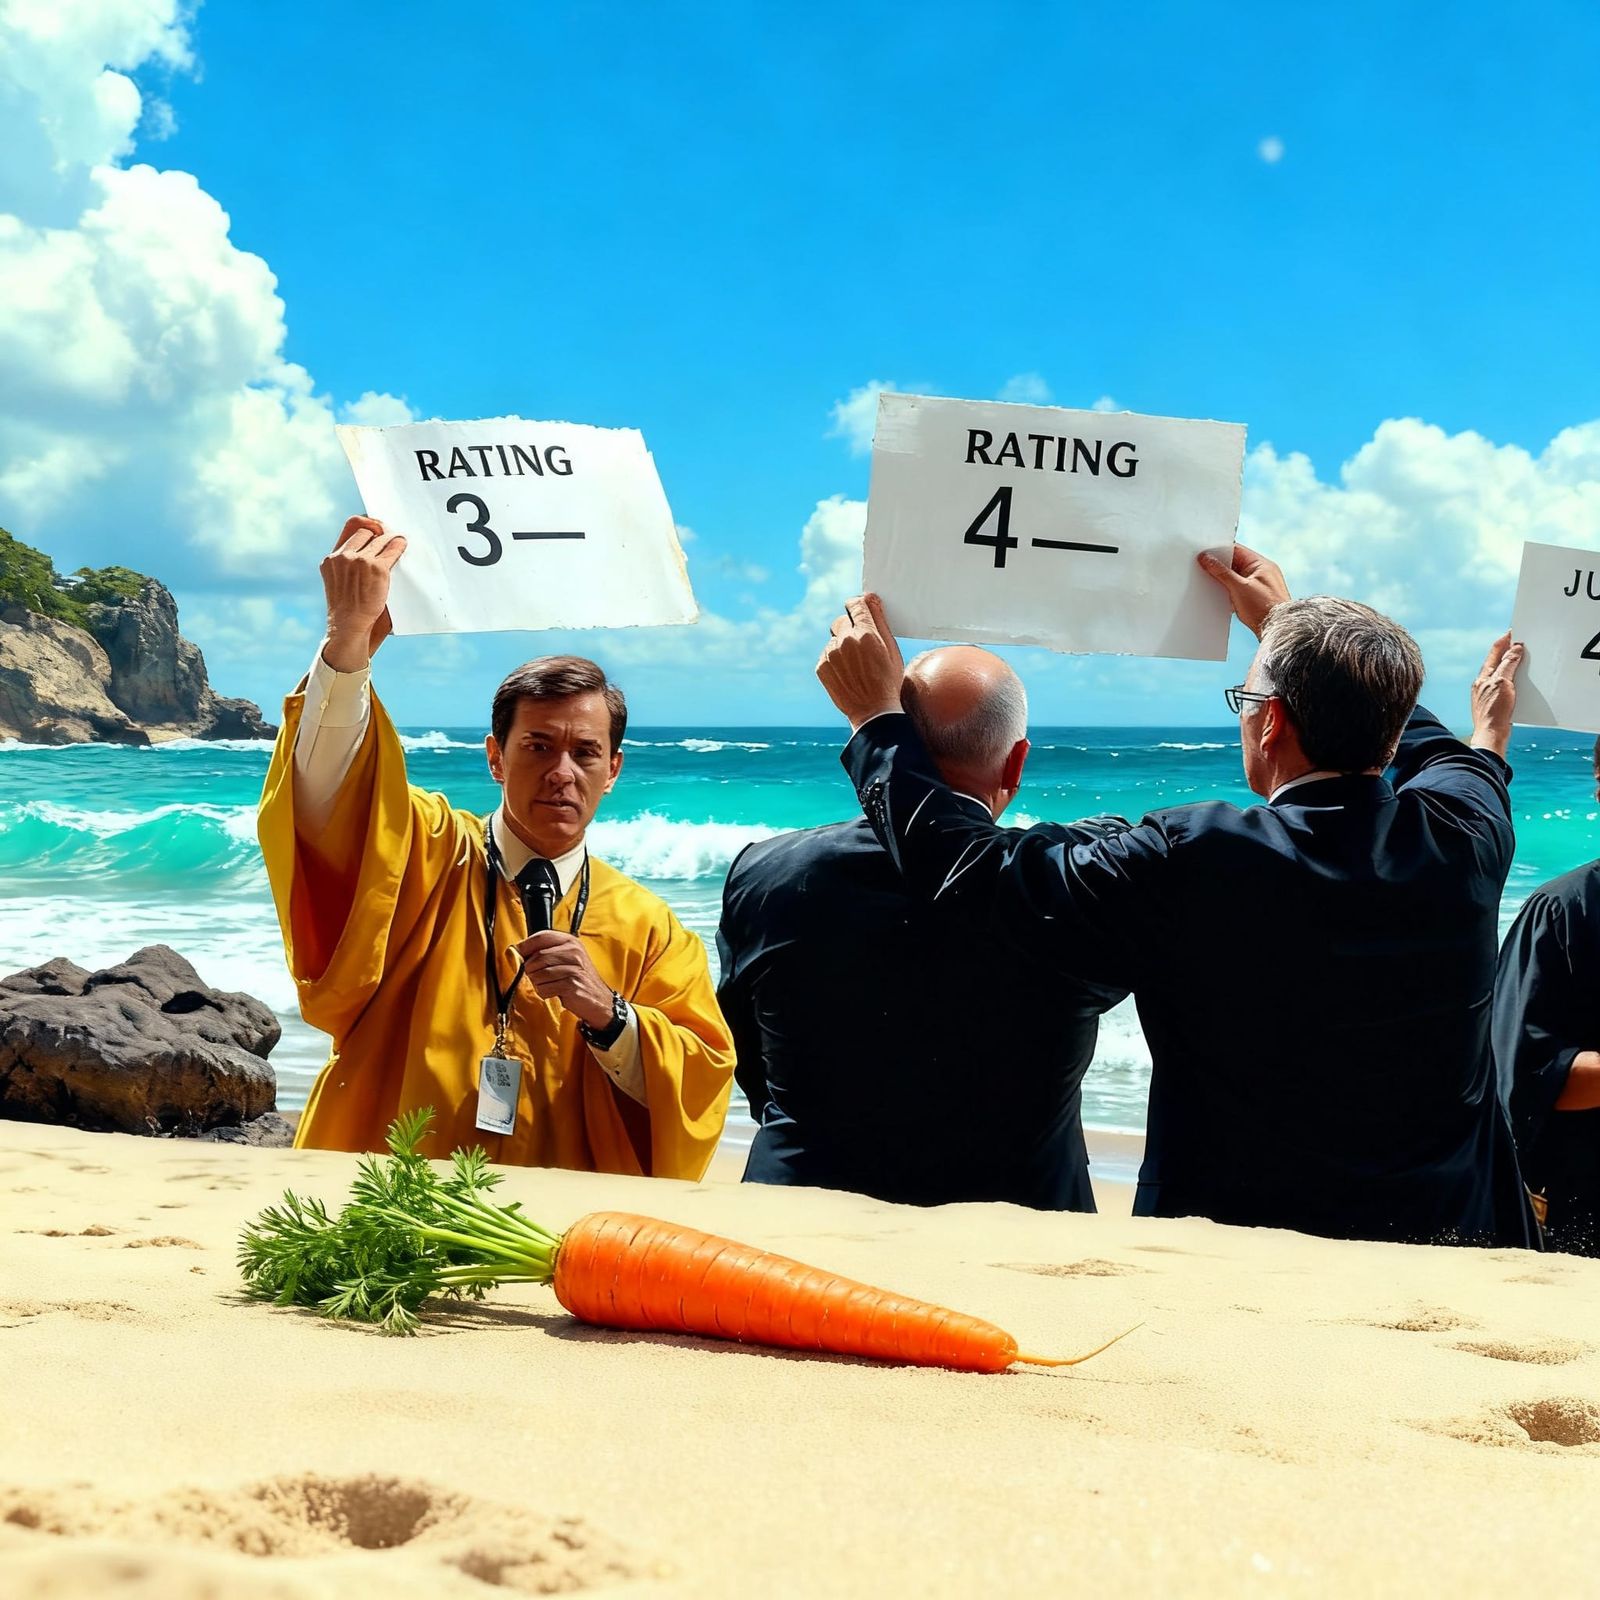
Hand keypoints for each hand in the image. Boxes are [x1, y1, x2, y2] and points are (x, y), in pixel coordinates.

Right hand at [320, 517, 406, 671]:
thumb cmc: (350, 611)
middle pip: (367, 530)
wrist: (349, 628)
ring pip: (381, 539)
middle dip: (381, 531)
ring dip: (392, 539)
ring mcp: (359, 560)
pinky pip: (393, 549)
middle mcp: (343, 556)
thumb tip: (375, 549)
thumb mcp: (340, 584)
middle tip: (392, 536)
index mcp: (331, 559)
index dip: (367, 522)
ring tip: (400, 542)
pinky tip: (404, 546)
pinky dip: (400, 546)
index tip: (378, 526)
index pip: (351, 526)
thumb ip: (350, 567)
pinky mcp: (376, 568)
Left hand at [513, 930, 614, 1029]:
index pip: (542, 936)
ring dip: (537, 983)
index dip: (525, 945)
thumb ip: (546, 952)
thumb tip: (517, 951)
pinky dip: (544, 993)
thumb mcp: (566, 960)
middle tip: (537, 977)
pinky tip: (553, 993)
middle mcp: (574, 952)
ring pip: (538, 973)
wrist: (599, 1000)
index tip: (518, 954)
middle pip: (537, 956)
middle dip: (531, 970)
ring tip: (548, 985)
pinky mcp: (571, 984)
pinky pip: (544, 988)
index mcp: (571, 942)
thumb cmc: (578, 980)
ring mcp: (574, 968)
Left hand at [817, 593, 904, 730]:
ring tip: (856, 666)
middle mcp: (845, 641)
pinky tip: (847, 674)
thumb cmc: (888, 682)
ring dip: (842, 646)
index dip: (858, 607)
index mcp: (866, 634)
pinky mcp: (821, 667)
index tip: (860, 611)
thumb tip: (870, 597)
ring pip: (834, 639)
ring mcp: (831, 655)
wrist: (873, 713)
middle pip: (842, 620)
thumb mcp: (892, 650)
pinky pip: (827, 655)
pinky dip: (834, 660)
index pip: (855, 604)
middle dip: (850, 627)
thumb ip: (879, 620)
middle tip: (861, 645)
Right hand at [1196, 542, 1290, 637]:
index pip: (1236, 550)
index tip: (1205, 555)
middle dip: (1221, 568)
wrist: (1279, 630)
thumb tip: (1207, 559)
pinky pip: (1240, 589)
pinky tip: (1225, 600)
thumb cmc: (1264, 608)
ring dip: (1225, 582)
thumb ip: (1221, 572)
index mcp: (1261, 564)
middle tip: (1206, 571)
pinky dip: (1231, 592)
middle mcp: (1262, 572)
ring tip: (1216, 588)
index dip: (1220, 551)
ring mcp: (1260, 585)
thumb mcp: (1239, 587)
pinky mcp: (1257, 597)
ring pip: (1236, 577)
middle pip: (1235, 564)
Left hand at [1469, 631, 1523, 757]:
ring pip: (1500, 673)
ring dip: (1510, 664)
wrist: (1491, 734)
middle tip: (1518, 641)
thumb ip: (1508, 665)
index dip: (1504, 641)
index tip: (1513, 632)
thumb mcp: (1502, 683)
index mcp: (1483, 676)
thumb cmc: (1494, 710)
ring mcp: (1487, 693)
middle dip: (1507, 651)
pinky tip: (1518, 681)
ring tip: (1519, 657)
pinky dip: (1512, 678)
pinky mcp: (1494, 702)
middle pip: (1496, 661)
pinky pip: (1504, 685)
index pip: (1494, 652)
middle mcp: (1483, 683)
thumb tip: (1515, 648)